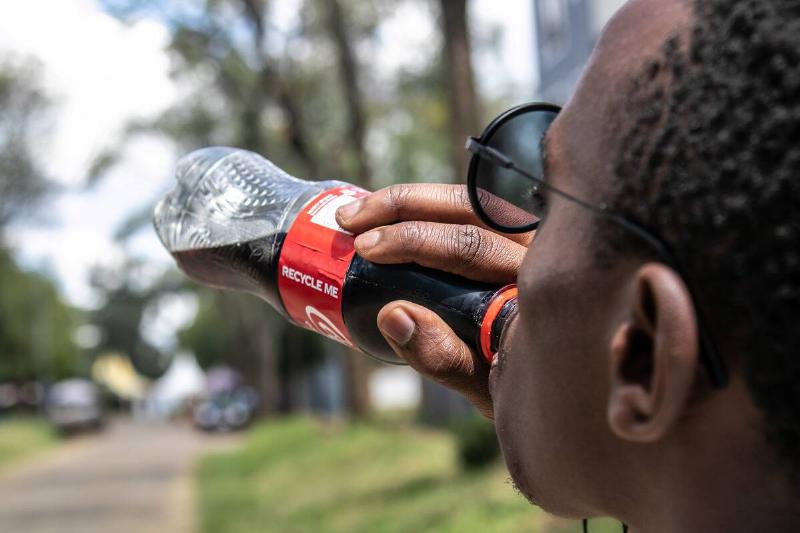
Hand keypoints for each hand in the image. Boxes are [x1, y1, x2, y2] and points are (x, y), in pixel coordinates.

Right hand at [336, 183, 531, 417]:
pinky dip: (424, 207)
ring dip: (409, 201)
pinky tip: (385, 215)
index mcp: (539, 285)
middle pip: (469, 211)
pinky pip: (469, 209)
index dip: (413, 241)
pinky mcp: (516, 234)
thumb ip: (444, 357)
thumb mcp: (484, 387)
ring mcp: (533, 239)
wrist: (556, 380)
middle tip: (350, 225)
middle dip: (402, 211)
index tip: (366, 250)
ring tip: (355, 215)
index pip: (471, 247)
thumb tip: (392, 314)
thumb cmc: (522, 385)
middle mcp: (543, 252)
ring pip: (469, 201)